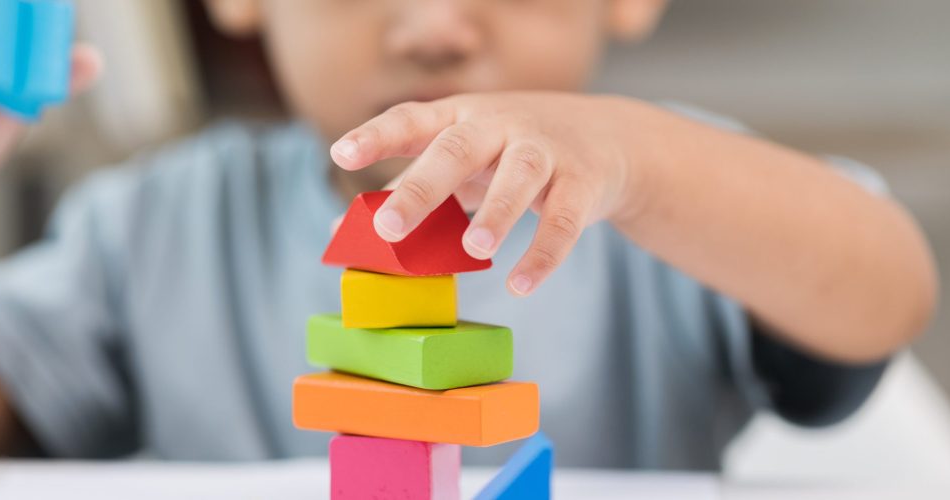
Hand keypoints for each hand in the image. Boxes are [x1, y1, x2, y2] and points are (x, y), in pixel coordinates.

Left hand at [331, 92, 659, 295]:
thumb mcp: (461, 159)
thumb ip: (407, 187)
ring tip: (474, 246)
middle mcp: (500, 126)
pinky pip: (564, 220)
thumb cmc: (511, 150)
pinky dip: (544, 254)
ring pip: (519, 176)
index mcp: (460, 118)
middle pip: (458, 150)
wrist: (608, 136)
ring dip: (497, 211)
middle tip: (388, 226)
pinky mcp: (583, 182)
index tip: (340, 155)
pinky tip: (521, 284)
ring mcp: (545, 150)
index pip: (412, 119)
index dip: (376, 136)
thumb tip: (341, 230)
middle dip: (422, 188)